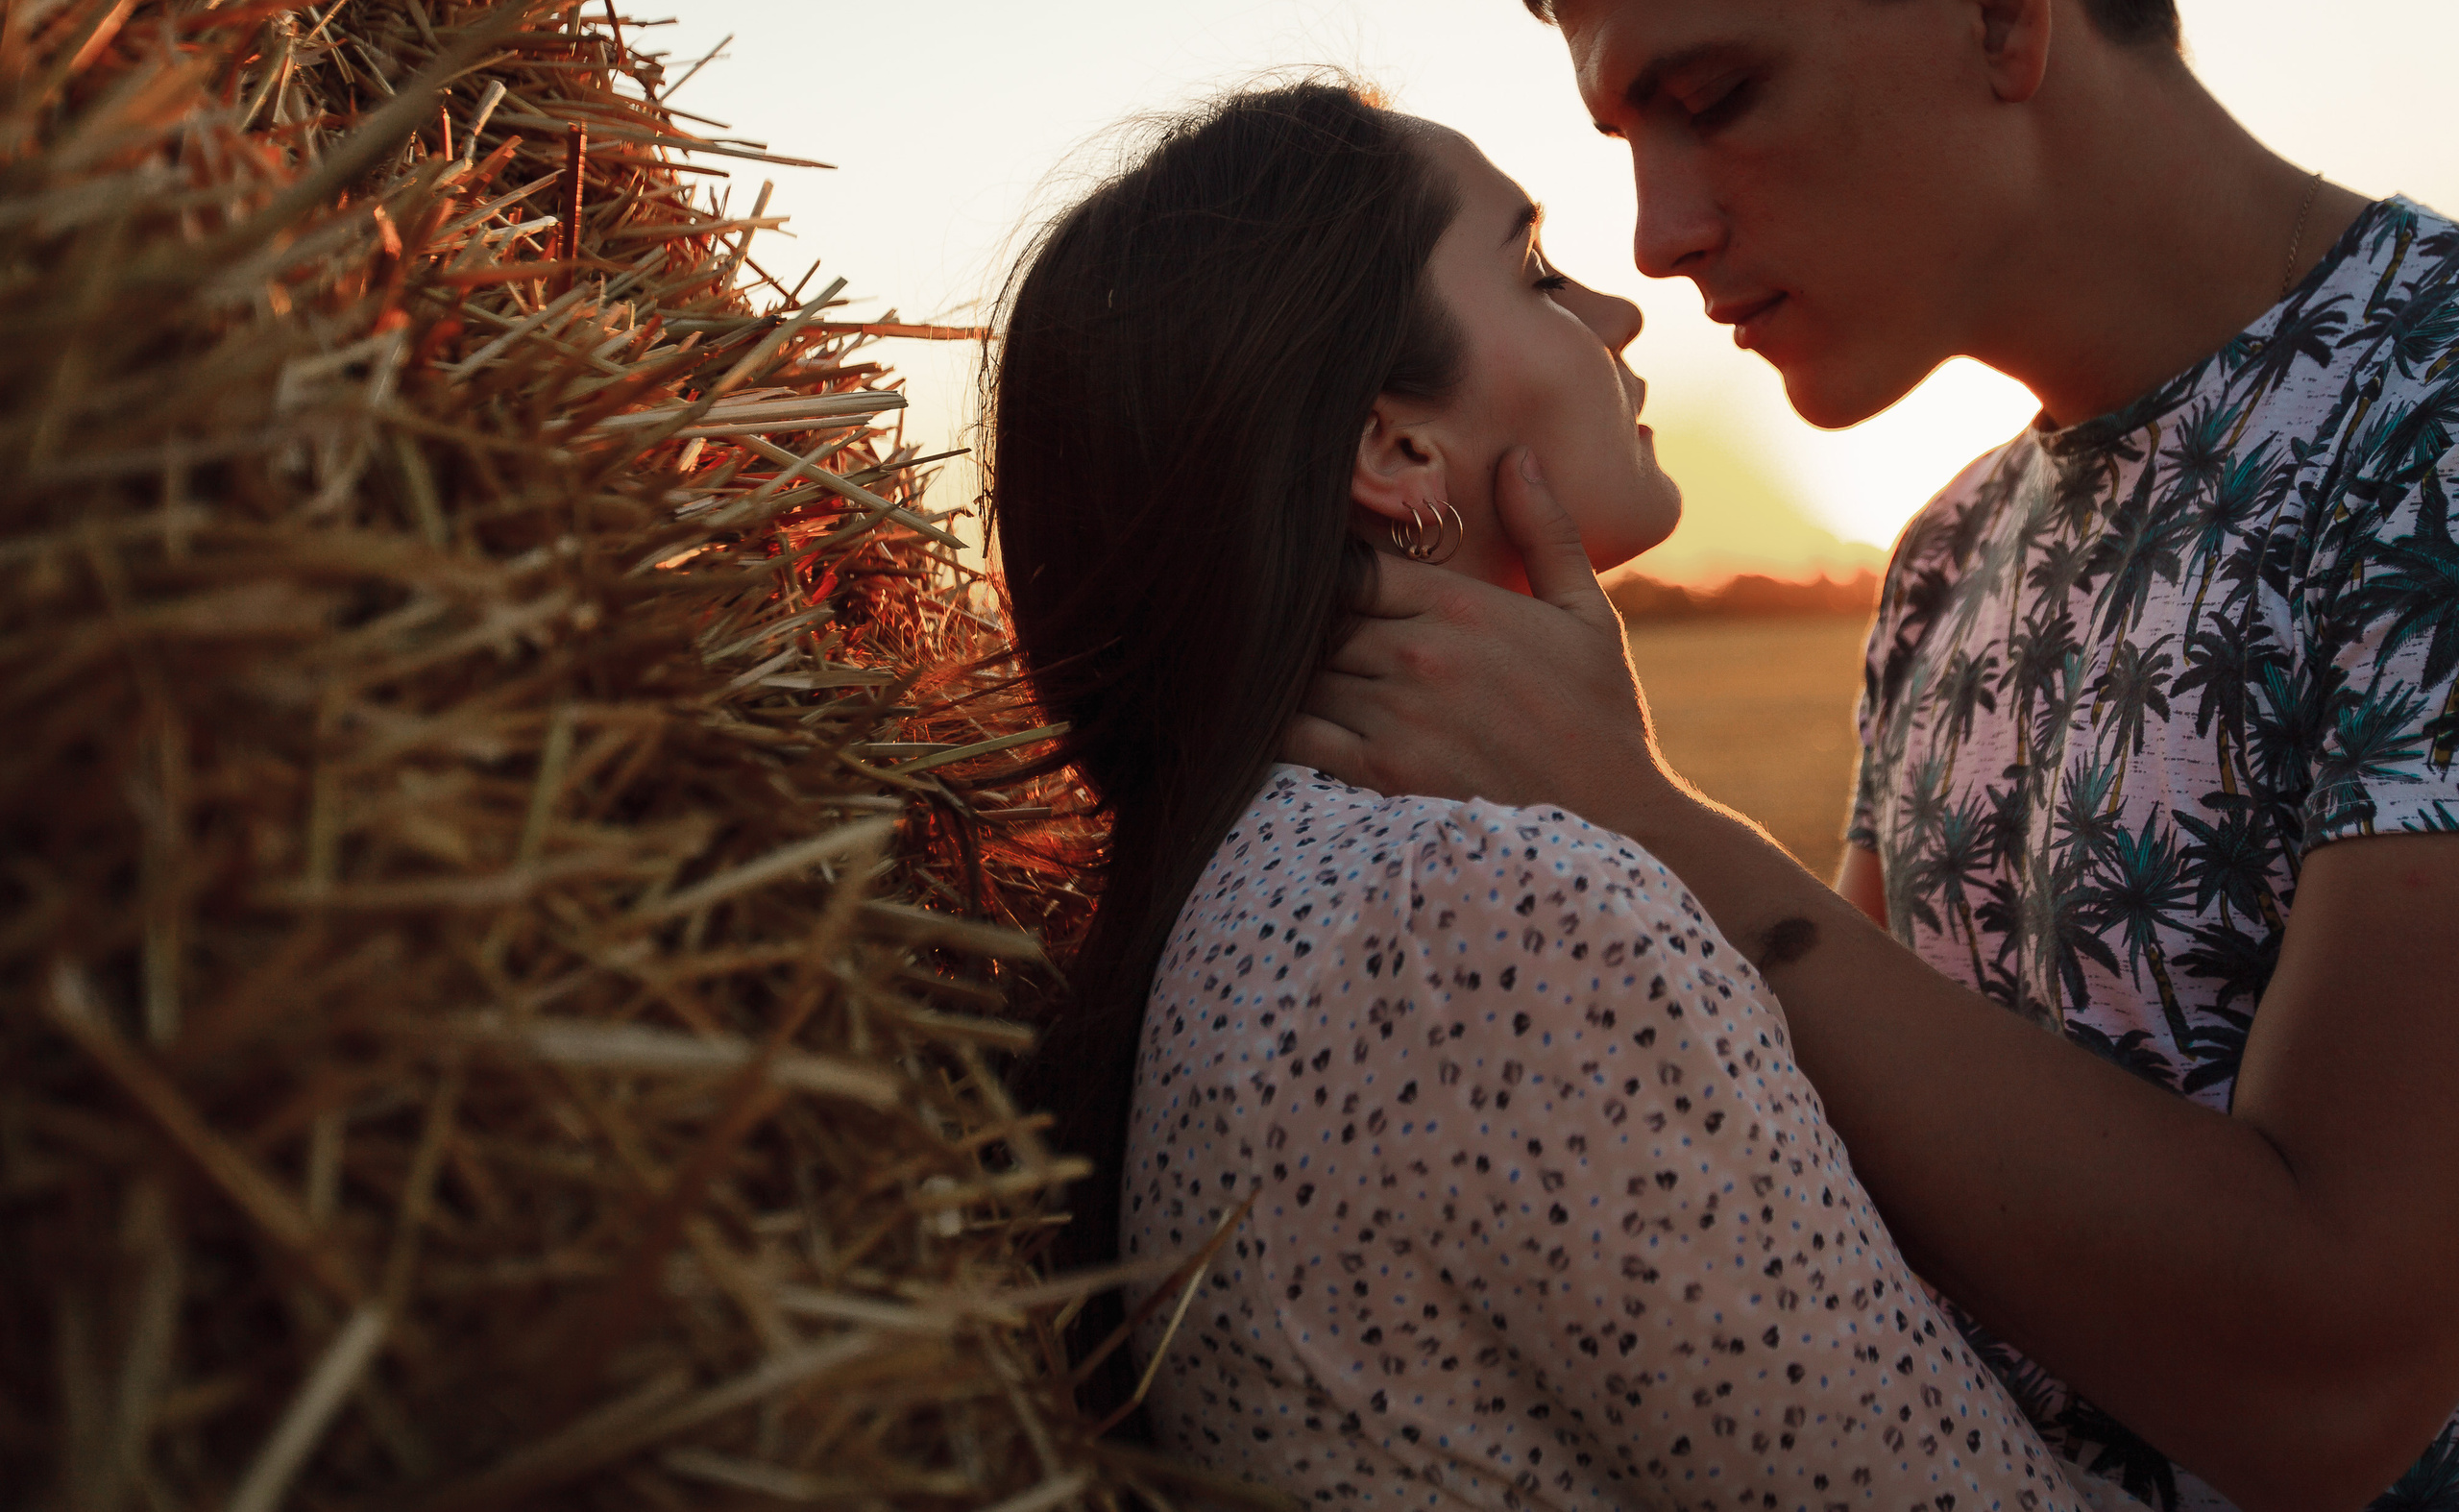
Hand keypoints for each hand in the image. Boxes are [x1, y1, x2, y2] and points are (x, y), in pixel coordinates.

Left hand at [1282, 448, 1668, 828]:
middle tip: (1282, 626)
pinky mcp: (1381, 773)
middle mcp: (1420, 653)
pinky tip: (1276, 721)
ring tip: (1278, 672)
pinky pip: (1299, 736)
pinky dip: (1278, 725)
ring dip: (1290, 674)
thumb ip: (1545, 532)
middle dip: (1304, 626)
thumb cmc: (1602, 718)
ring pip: (1304, 674)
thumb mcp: (1587, 615)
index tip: (1317, 582)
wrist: (1617, 823)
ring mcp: (1397, 714)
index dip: (1328, 574)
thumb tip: (1519, 456)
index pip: (1353, 567)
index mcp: (1461, 606)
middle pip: (1320, 619)